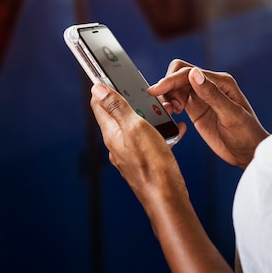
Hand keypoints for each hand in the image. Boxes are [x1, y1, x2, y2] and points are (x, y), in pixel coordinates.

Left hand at [90, 83, 187, 201]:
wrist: (167, 197)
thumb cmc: (152, 165)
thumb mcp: (136, 128)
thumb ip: (118, 108)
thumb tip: (98, 89)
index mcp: (111, 133)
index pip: (99, 104)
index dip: (103, 87)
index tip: (110, 75)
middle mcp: (117, 144)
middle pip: (119, 114)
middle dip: (132, 101)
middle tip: (146, 94)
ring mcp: (130, 153)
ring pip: (136, 126)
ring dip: (149, 116)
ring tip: (164, 113)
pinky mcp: (144, 161)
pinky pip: (149, 140)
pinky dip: (159, 132)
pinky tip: (173, 131)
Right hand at [148, 59, 268, 167]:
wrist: (249, 154)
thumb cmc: (247, 134)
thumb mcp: (231, 115)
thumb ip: (212, 94)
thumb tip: (194, 74)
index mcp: (221, 82)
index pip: (188, 72)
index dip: (170, 80)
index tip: (156, 90)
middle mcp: (210, 86)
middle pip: (179, 75)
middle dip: (167, 86)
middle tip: (168, 106)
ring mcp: (202, 98)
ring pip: (176, 87)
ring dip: (167, 96)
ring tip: (171, 112)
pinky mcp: (196, 110)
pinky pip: (177, 100)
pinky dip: (170, 105)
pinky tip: (173, 115)